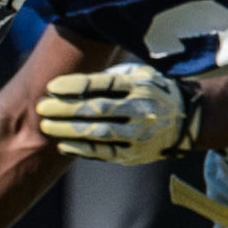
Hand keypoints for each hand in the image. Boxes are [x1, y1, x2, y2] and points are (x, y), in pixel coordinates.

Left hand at [35, 63, 200, 163]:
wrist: (185, 120)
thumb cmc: (150, 90)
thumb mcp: (138, 74)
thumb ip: (110, 75)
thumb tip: (73, 74)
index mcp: (139, 85)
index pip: (102, 84)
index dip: (74, 86)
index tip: (51, 87)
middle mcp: (140, 109)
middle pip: (97, 109)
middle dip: (65, 109)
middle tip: (41, 107)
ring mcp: (139, 134)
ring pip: (98, 133)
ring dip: (69, 130)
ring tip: (46, 126)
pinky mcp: (135, 154)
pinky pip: (104, 153)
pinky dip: (81, 149)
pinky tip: (63, 143)